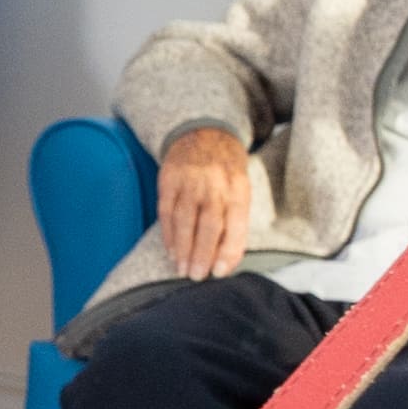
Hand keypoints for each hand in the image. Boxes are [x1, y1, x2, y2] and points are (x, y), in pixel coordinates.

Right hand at [152, 123, 258, 280]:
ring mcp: (189, 181)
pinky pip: (166, 212)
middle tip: (196, 276)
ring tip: (181, 269)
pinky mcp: (169, 180)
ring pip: (185, 221)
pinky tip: (170, 250)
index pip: (234, 225)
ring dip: (182, 249)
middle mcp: (214, 184)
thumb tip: (228, 262)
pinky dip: (168, 234)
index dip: (227, 251)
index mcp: (237, 188)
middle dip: (201, 255)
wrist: (204, 132)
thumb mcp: (241, 190)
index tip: (219, 272)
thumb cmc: (227, 170)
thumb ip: (237, 223)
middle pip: (208, 226)